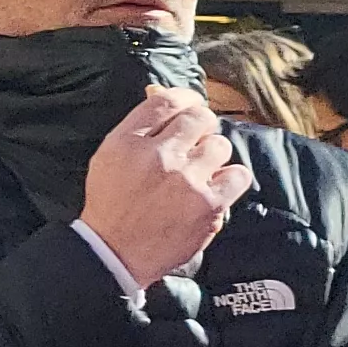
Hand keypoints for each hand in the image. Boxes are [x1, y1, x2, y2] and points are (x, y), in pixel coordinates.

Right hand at [81, 87, 248, 282]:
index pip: (166, 101)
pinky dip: (230, 179)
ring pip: (220, 144)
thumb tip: (160, 93)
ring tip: (199, 173)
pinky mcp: (208, 204)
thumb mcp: (109, 158)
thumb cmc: (112, 205)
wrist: (115, 254)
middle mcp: (157, 156)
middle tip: (193, 145)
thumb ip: (137, 129)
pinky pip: (238, 174)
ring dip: (212, 157)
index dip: (185, 99)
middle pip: (199, 117)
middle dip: (200, 128)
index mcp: (126, 142)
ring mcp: (185, 179)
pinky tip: (215, 188)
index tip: (190, 107)